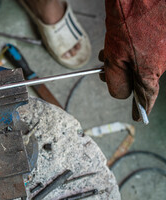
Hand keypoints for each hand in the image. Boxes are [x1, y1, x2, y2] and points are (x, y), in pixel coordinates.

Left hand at [99, 0, 165, 120]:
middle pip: (138, 79)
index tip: (138, 117)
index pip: (145, 96)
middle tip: (103, 67)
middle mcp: (160, 63)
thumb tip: (120, 95)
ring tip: (109, 47)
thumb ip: (117, 79)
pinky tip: (118, 39)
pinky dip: (129, 50)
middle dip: (119, 74)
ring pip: (138, 63)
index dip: (140, 107)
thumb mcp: (114, 55)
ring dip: (122, 60)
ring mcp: (163, 50)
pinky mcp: (161, 39)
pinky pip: (144, 52)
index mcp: (150, 70)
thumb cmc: (129, 19)